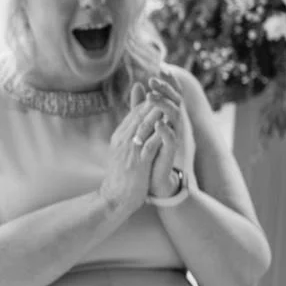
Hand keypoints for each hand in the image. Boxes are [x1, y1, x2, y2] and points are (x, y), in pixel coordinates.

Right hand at [101, 86, 164, 213]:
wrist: (115, 197)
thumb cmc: (122, 174)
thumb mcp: (122, 149)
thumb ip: (130, 133)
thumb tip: (134, 125)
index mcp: (119, 135)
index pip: (135, 112)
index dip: (149, 99)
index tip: (162, 90)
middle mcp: (123, 139)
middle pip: (140, 114)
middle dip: (155, 100)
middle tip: (168, 88)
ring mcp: (129, 150)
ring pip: (145, 126)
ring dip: (157, 112)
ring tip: (170, 100)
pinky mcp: (138, 162)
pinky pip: (150, 144)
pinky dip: (159, 134)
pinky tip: (169, 126)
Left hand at [141, 76, 187, 197]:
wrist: (152, 178)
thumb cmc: (149, 148)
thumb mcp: (144, 123)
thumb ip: (141, 105)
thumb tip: (139, 84)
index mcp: (169, 117)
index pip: (173, 95)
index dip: (170, 82)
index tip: (162, 67)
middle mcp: (175, 125)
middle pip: (176, 101)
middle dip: (166, 89)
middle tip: (154, 79)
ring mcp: (175, 137)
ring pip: (175, 117)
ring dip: (163, 105)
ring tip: (151, 97)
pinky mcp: (171, 152)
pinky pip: (171, 139)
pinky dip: (164, 130)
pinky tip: (157, 123)